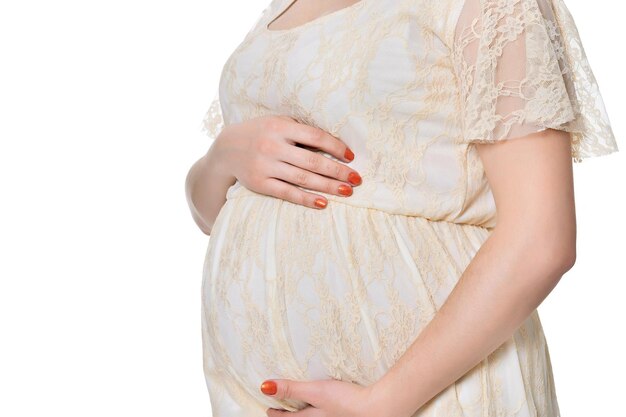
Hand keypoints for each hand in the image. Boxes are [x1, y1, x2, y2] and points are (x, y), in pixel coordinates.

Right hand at [213, 115, 361, 208]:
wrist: (227, 149)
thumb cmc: (261, 133)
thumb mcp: (278, 123)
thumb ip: (300, 130)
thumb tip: (335, 143)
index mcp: (280, 127)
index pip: (316, 137)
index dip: (336, 147)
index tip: (351, 157)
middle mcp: (273, 146)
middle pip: (313, 161)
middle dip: (338, 171)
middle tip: (357, 179)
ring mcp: (265, 166)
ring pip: (303, 179)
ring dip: (328, 186)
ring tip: (347, 192)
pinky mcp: (260, 184)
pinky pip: (288, 193)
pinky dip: (306, 199)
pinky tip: (323, 203)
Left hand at [259, 378, 386, 416]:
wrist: (378, 409)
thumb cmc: (348, 402)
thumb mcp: (316, 392)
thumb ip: (292, 388)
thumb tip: (265, 387)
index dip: (276, 414)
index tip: (269, 409)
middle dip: (291, 415)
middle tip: (283, 409)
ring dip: (306, 412)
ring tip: (304, 405)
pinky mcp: (346, 414)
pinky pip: (328, 413)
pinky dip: (322, 409)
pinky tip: (328, 404)